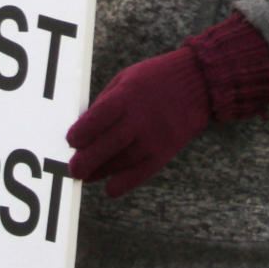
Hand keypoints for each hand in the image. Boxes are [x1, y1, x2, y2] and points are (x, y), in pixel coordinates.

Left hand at [66, 47, 210, 196]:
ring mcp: (153, 138)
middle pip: (107, 145)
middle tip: (73, 169)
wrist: (197, 83)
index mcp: (127, 96)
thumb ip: (104, 102)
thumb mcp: (125, 79)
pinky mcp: (165, 152)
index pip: (98, 118)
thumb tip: (84, 128)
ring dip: (100, 172)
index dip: (81, 133)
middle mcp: (140, 119)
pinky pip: (141, 174)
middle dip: (85, 161)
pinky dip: (123, 184)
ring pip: (121, 163)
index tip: (71, 141)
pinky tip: (110, 188)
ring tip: (86, 175)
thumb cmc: (154, 79)